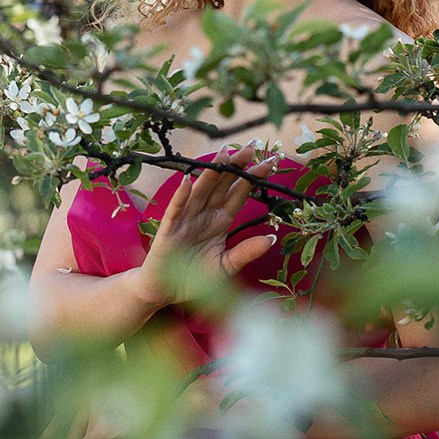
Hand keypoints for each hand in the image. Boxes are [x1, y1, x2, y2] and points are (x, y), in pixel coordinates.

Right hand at [132, 142, 278, 307]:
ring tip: (224, 153)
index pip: (240, 194)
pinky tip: (188, 181)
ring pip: (201, 191)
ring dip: (212, 172)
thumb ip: (246, 252)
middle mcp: (206, 214)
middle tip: (252, 145)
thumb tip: (272, 238)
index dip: (254, 178)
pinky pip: (176, 210)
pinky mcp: (169, 229)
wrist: (165, 292)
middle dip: (237, 165)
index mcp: (221, 220)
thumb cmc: (195, 279)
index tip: (270, 161)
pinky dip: (181, 196)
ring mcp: (187, 219)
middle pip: (223, 185)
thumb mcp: (226, 267)